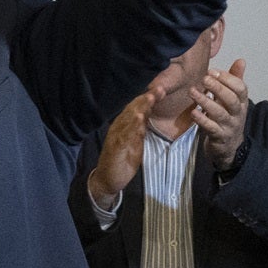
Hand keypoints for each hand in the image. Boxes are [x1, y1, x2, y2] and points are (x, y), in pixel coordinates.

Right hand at [89, 89, 155, 208]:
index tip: (160, 89)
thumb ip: (138, 130)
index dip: (147, 99)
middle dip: (146, 99)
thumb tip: (145, 115)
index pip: (136, 109)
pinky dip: (132, 125)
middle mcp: (119, 129)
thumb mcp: (134, 143)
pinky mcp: (116, 148)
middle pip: (133, 110)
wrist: (107, 179)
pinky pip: (125, 134)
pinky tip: (138, 118)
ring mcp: (117, 137)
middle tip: (159, 88)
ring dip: (140, 107)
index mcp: (123, 127)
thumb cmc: (121, 161)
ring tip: (150, 97)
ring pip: (129, 119)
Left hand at [193, 58, 249, 170]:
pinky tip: (193, 112)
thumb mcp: (233, 99)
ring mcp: (229, 126)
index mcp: (241, 102)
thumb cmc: (228, 117)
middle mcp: (237, 113)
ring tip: (192, 92)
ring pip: (219, 113)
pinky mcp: (219, 137)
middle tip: (204, 78)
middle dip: (218, 87)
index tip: (212, 71)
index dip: (228, 79)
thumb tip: (241, 60)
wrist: (229, 146)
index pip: (240, 88)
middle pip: (231, 99)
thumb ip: (235, 80)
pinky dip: (202, 120)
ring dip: (205, 101)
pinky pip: (211, 128)